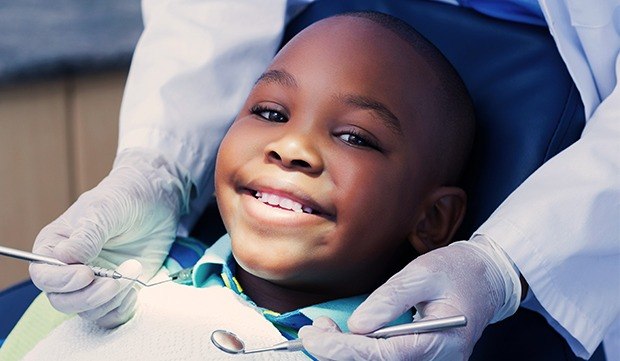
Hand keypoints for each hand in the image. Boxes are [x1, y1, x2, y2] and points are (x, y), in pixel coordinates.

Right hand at [29, 149, 190, 327]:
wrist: (155, 201)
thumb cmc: (124, 198)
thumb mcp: (105, 210)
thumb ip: (86, 235)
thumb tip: (65, 257)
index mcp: (55, 247)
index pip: (43, 276)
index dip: (61, 281)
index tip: (87, 274)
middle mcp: (69, 270)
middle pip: (63, 301)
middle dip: (89, 297)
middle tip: (115, 281)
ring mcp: (93, 283)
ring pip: (88, 312)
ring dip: (112, 299)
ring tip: (132, 270)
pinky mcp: (116, 293)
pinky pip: (110, 316)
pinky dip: (122, 309)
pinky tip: (134, 289)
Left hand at [299, 236, 520, 359]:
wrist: (486, 278)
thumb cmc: (458, 272)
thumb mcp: (423, 274)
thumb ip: (390, 299)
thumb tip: (358, 324)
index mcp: (441, 343)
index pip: (383, 356)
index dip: (344, 349)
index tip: (315, 336)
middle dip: (338, 353)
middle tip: (313, 331)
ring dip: (346, 353)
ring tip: (324, 330)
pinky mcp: (421, 358)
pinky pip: (385, 360)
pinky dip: (359, 351)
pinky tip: (343, 337)